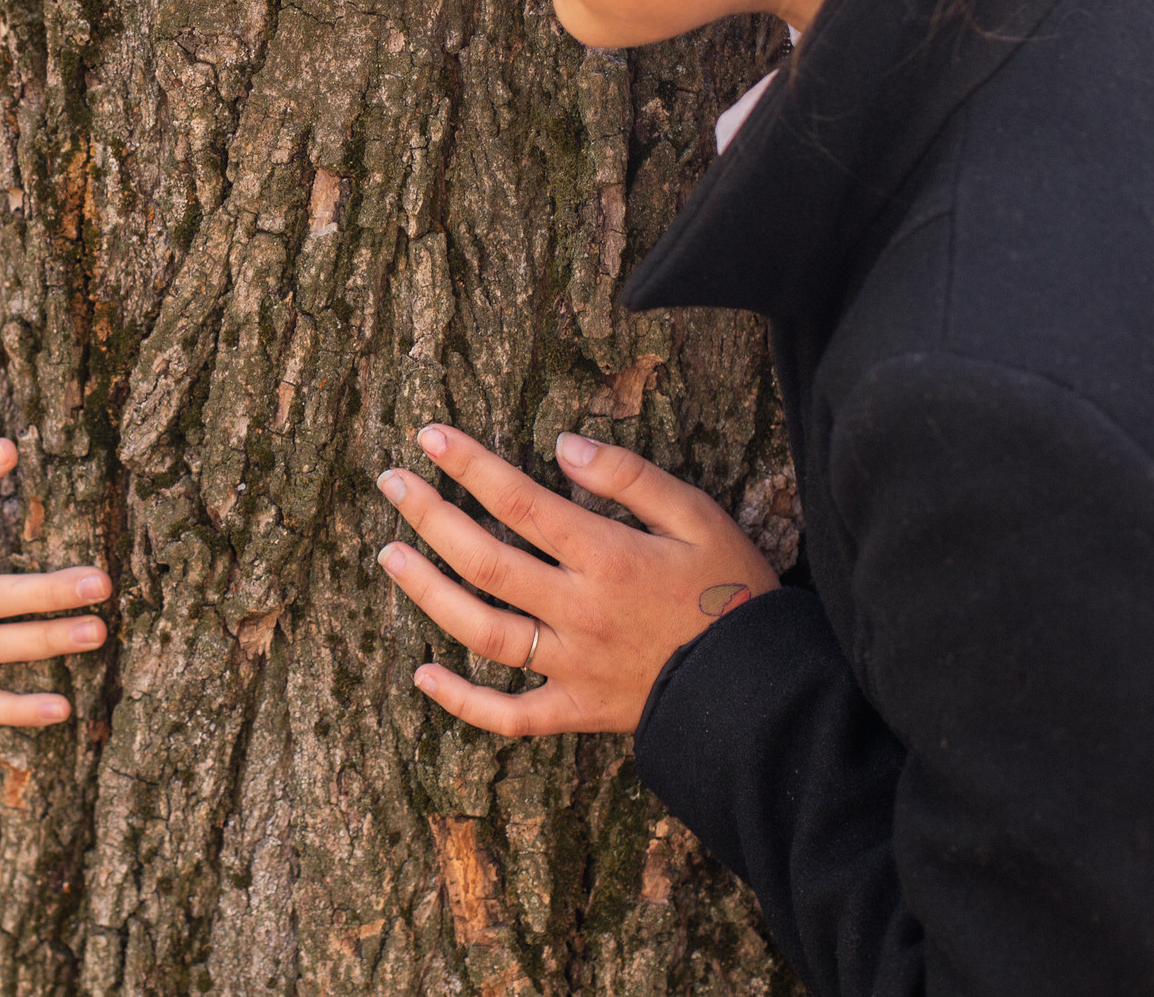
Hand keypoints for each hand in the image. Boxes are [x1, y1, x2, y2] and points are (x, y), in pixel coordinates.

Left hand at [375, 424, 777, 735]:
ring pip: (480, 630)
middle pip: (484, 559)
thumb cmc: (734, 592)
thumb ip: (631, 478)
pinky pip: (509, 716)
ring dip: (427, 591)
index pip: (519, 502)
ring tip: (389, 555)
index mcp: (609, 558)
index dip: (469, 466)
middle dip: (429, 515)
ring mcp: (572, 666)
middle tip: (391, 482)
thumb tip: (562, 445)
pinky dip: (461, 702)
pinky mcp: (577, 712)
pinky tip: (422, 675)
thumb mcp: (700, 516)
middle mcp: (579, 611)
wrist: (764, 689)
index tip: (430, 437)